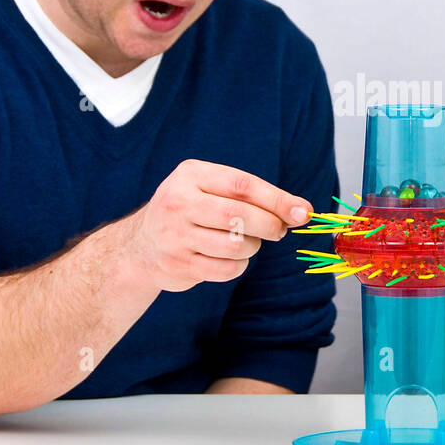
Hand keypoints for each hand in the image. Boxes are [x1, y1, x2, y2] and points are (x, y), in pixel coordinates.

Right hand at [126, 159, 311, 293]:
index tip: (303, 212)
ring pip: (236, 245)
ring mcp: (174, 235)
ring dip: (252, 246)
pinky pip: (227, 269)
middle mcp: (178, 202)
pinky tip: (230, 258)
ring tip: (245, 241)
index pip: (242, 185)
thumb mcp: (210, 188)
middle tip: (279, 230)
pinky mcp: (178, 265)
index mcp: (190, 174)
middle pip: (239, 215)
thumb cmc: (190, 211)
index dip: (277, 199)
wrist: (141, 246)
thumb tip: (300, 211)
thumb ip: (251, 195)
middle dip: (269, 225)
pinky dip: (238, 266)